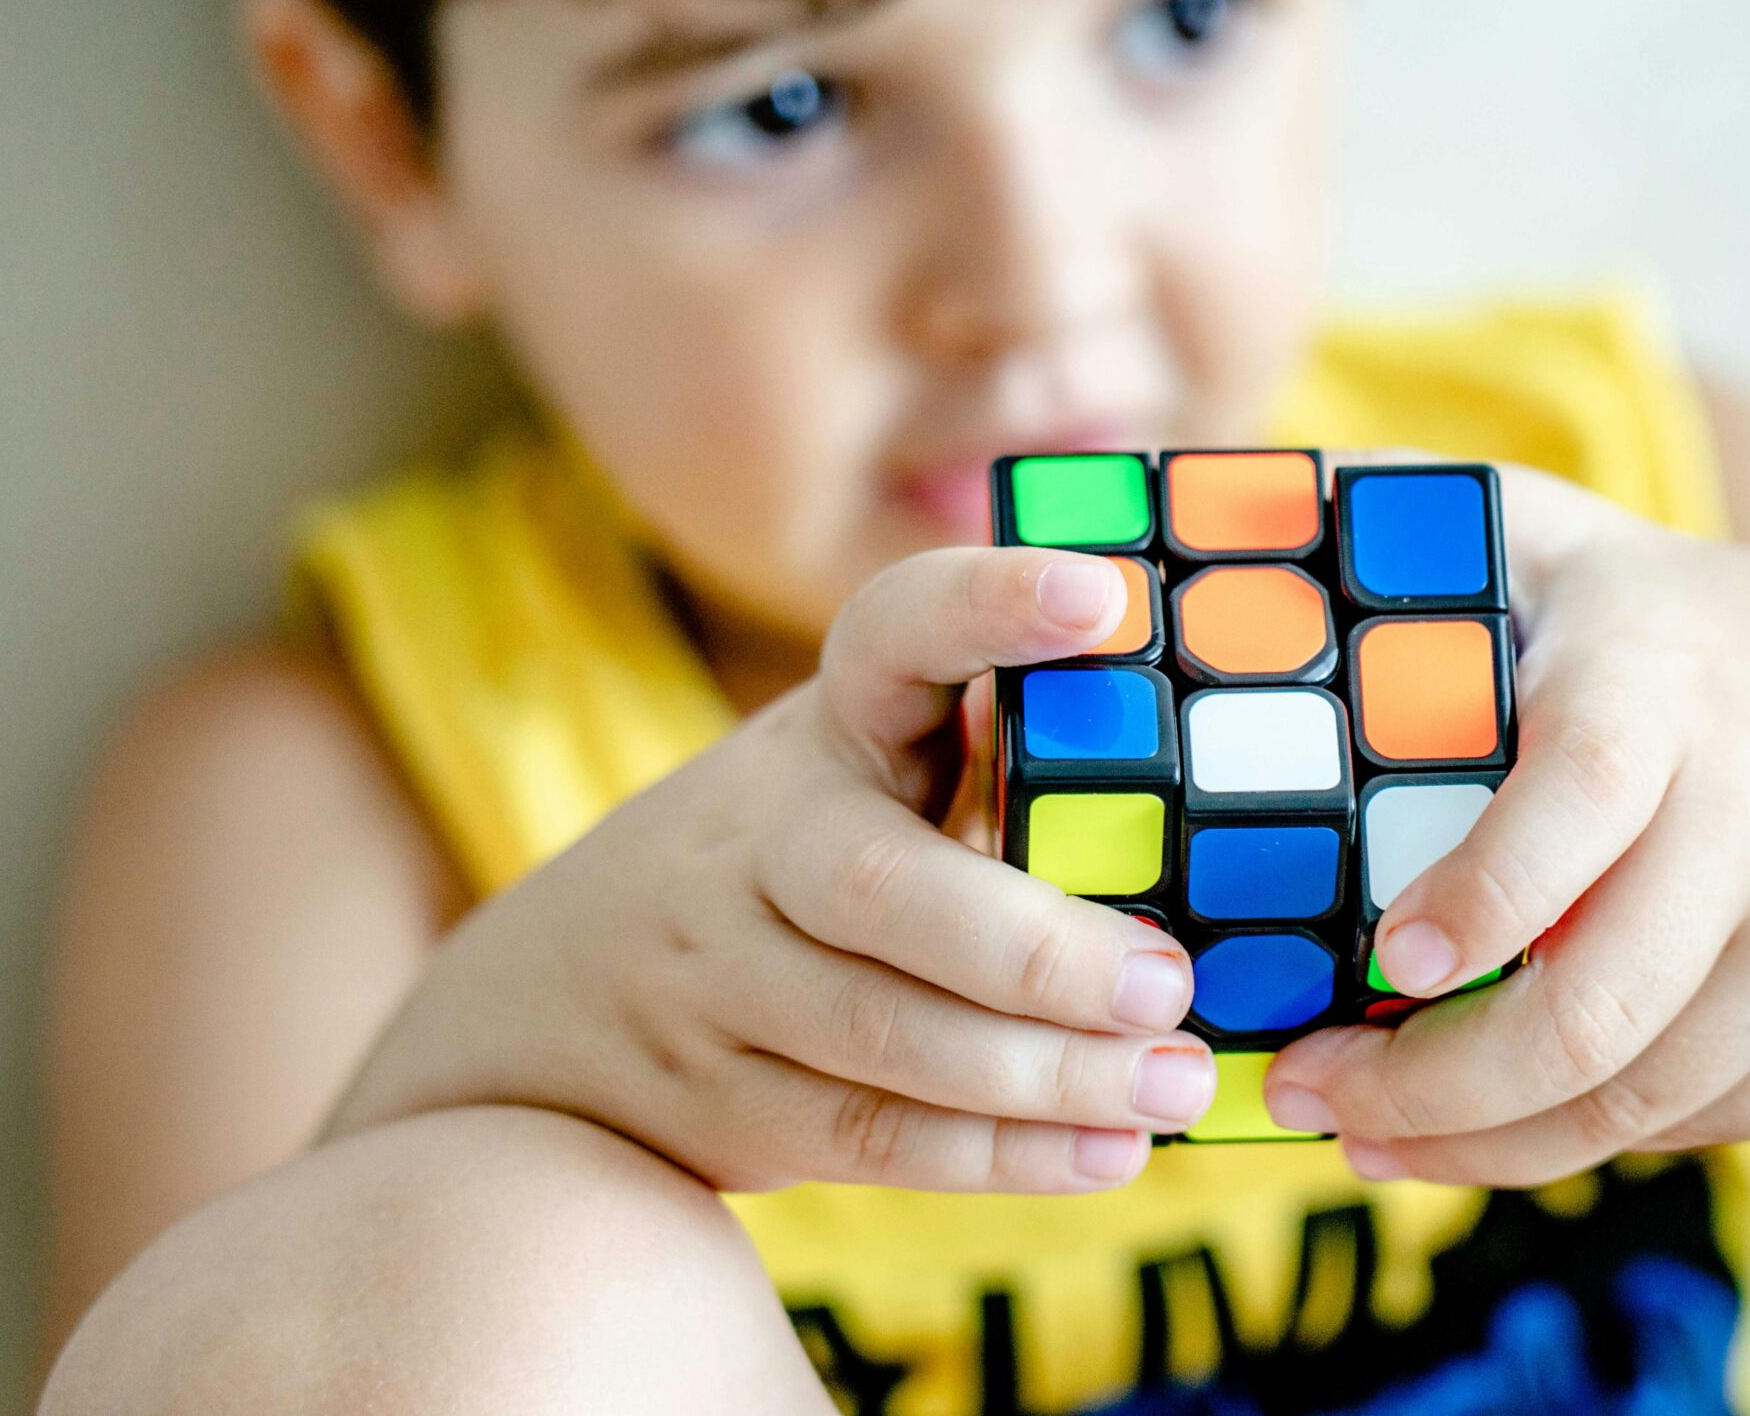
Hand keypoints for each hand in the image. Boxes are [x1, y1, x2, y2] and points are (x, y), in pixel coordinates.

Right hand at [326, 547, 1217, 1191]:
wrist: (545, 1005)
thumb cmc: (782, 861)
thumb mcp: (854, 772)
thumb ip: (986, 754)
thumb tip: (1204, 760)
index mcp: (822, 730)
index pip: (889, 634)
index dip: (987, 605)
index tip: (1100, 595)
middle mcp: (757, 841)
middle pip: (879, 889)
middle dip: (1032, 945)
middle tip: (1168, 981)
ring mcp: (724, 979)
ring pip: (883, 1033)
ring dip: (1041, 1072)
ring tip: (1174, 1077)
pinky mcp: (727, 1100)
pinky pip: (870, 1136)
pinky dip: (997, 1155)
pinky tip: (1109, 1152)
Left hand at [1263, 463, 1749, 1183]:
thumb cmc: (1674, 628)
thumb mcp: (1558, 541)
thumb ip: (1407, 513)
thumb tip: (1227, 499)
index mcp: (1668, 688)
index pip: (1580, 800)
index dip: (1480, 898)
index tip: (1376, 963)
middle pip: (1595, 1014)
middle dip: (1428, 1090)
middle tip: (1308, 1095)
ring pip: (1639, 1100)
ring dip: (1485, 1145)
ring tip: (1371, 1136)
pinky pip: (1705, 1122)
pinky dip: (1586, 1135)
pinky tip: (1500, 1122)